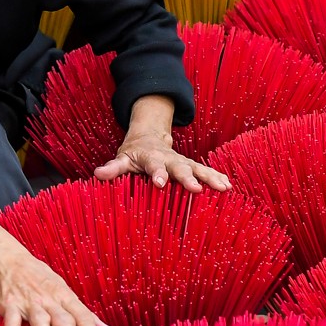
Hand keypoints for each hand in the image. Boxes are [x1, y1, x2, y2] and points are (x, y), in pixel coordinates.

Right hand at [0, 241, 112, 325]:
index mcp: (65, 297)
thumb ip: (86, 315)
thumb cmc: (41, 280)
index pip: (82, 317)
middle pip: (62, 319)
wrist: (10, 261)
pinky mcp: (9, 304)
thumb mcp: (66, 293)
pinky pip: (11, 317)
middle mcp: (49, 300)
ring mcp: (29, 302)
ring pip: (39, 319)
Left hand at [94, 133, 230, 191]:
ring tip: (223, 187)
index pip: (153, 166)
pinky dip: (216, 177)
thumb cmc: (134, 153)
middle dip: (188, 177)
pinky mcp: (191, 166)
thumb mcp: (123, 158)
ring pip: (197, 168)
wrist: (149, 137)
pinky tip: (228, 186)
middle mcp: (169, 158)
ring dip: (209, 177)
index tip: (160, 183)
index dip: (157, 174)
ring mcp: (182, 161)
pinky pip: (205, 171)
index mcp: (151, 157)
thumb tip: (98, 174)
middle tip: (196, 189)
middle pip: (180, 167)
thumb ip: (113, 168)